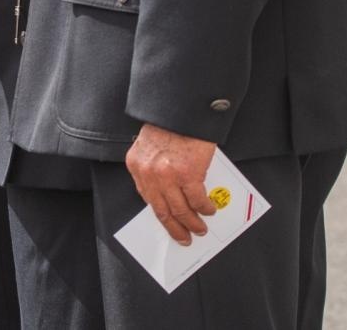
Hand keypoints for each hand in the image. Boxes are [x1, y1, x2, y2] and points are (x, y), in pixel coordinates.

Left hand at [125, 123, 218, 245]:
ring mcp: (168, 176)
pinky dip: (205, 208)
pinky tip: (209, 210)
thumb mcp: (151, 146)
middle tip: (184, 236)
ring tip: (200, 228)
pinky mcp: (188, 175)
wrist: (183, 109)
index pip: (147, 198)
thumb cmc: (170, 124)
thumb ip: (154, 168)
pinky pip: (197, 200)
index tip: (168, 224)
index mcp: (137, 165)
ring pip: (181, 210)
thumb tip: (169, 193)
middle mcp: (149, 173)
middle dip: (175, 227)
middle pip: (162, 210)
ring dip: (192, 223)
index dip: (160, 215)